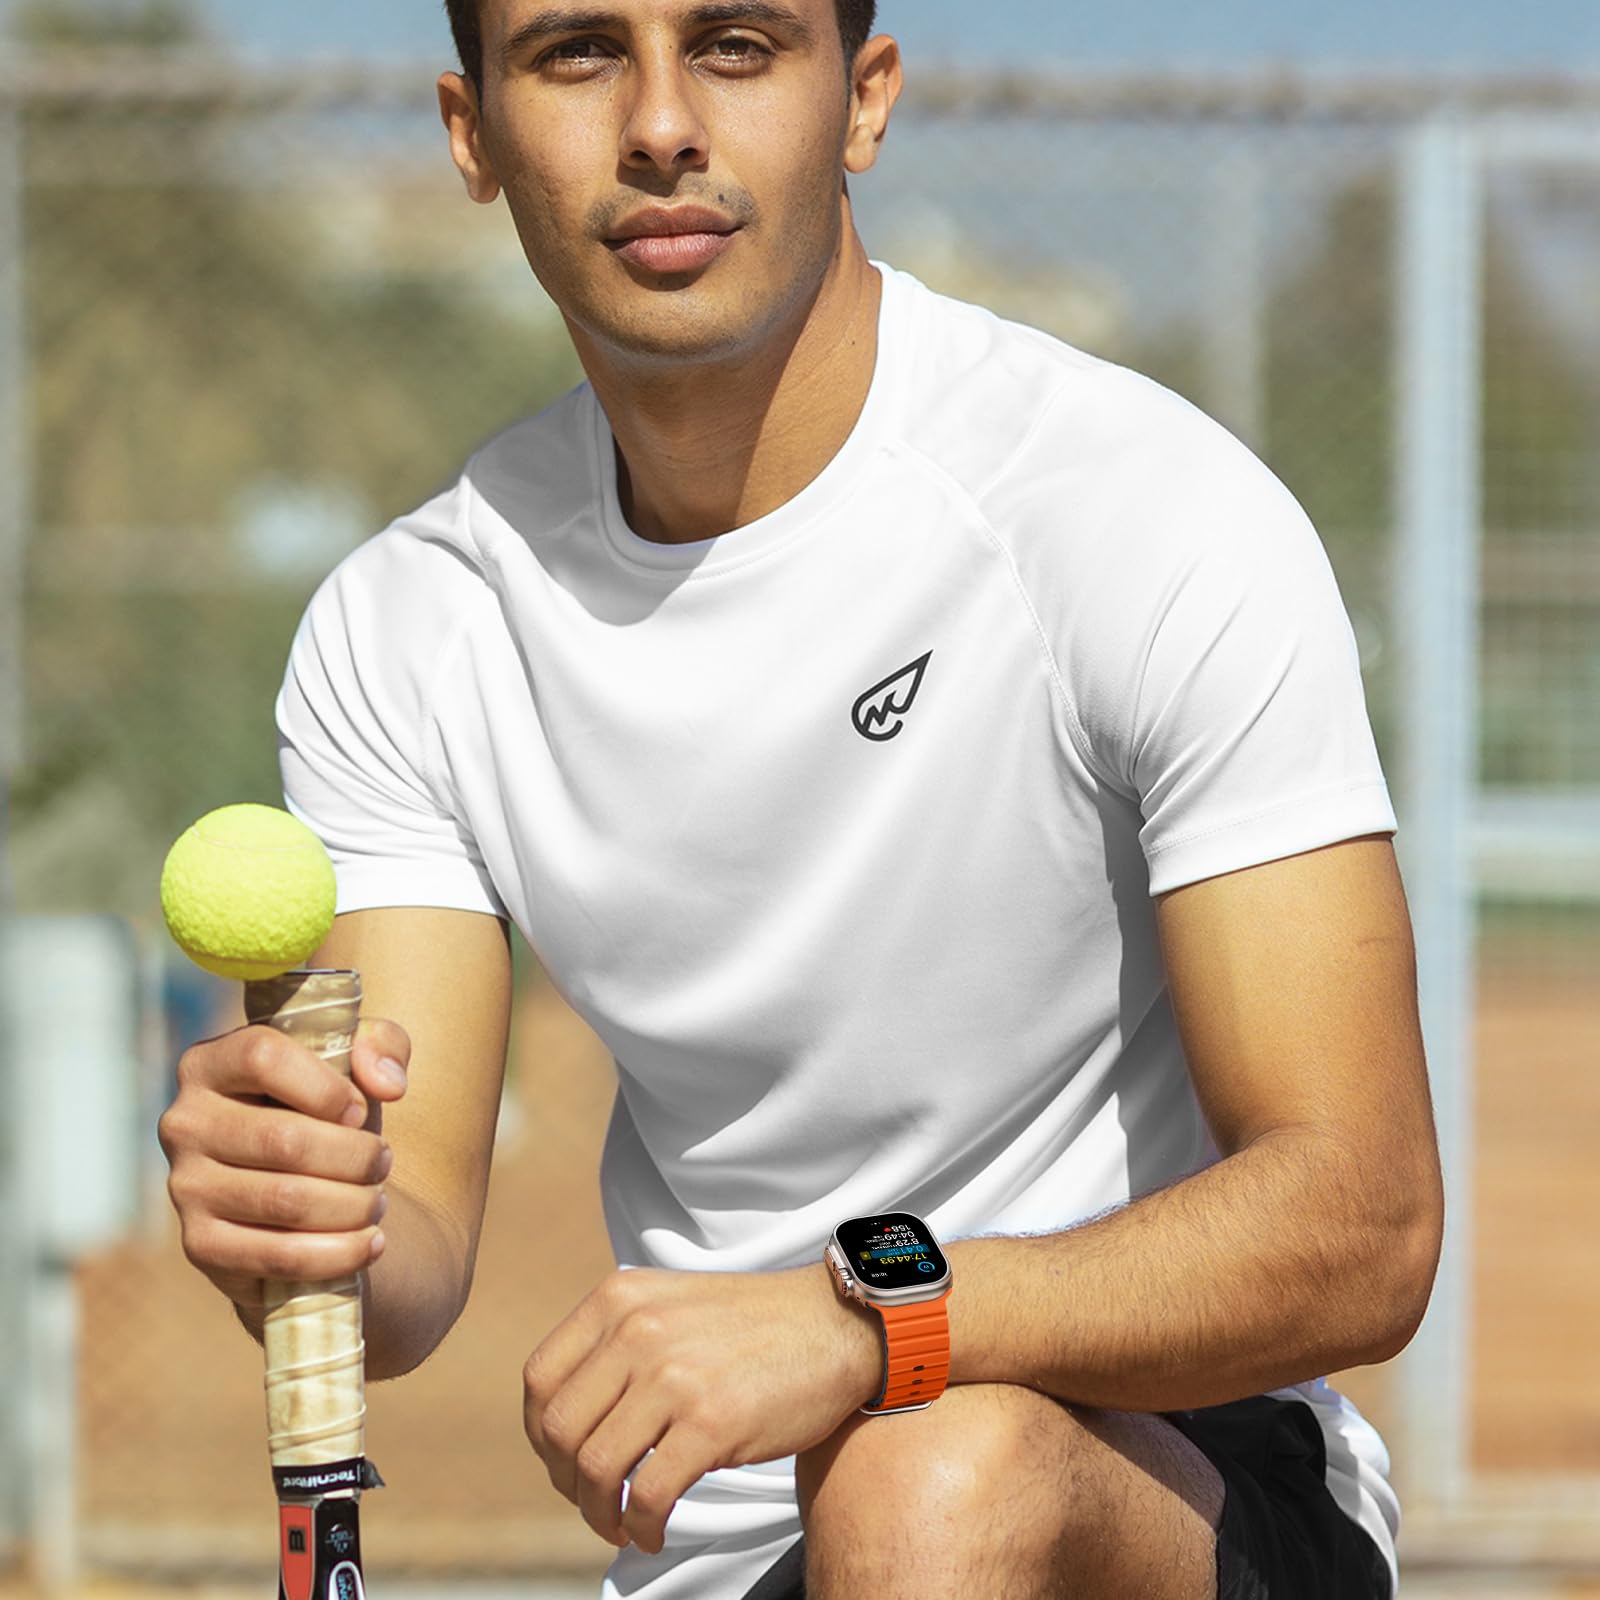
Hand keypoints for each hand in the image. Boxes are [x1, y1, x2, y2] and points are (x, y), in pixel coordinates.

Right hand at [157, 1018, 410, 1306]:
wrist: (295, 1184)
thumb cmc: (325, 1108)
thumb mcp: (357, 1059)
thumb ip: (382, 1045)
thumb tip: (388, 1084)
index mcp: (210, 1063)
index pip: (263, 1057)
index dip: (326, 1087)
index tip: (359, 1111)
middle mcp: (184, 1122)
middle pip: (284, 1138)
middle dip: (354, 1156)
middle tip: (383, 1163)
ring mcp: (185, 1186)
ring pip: (286, 1200)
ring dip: (352, 1205)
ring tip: (377, 1201)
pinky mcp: (200, 1244)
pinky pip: (278, 1255)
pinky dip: (337, 1253)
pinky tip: (370, 1243)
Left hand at [524, 1263, 881, 1553]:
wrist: (836, 1325)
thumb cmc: (753, 1327)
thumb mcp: (668, 1305)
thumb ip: (616, 1341)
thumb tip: (564, 1417)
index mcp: (618, 1300)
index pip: (539, 1380)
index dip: (541, 1436)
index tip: (565, 1462)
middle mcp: (637, 1331)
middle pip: (559, 1430)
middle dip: (566, 1483)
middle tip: (594, 1501)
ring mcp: (673, 1376)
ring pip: (595, 1469)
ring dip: (599, 1513)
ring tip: (622, 1524)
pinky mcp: (711, 1422)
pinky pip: (647, 1496)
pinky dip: (640, 1527)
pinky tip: (653, 1532)